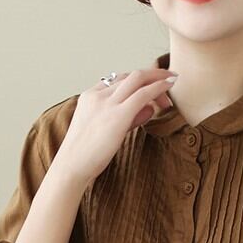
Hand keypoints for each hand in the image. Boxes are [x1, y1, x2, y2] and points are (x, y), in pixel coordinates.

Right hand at [58, 67, 177, 184]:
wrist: (71, 166)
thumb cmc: (86, 156)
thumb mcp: (106, 131)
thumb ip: (128, 118)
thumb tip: (149, 108)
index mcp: (90, 96)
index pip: (118, 80)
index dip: (137, 82)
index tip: (150, 89)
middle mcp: (98, 95)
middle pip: (130, 76)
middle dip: (151, 75)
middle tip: (168, 81)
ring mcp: (107, 103)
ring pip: (137, 79)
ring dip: (157, 79)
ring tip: (172, 83)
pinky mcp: (118, 115)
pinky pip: (143, 94)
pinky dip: (158, 87)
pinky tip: (170, 85)